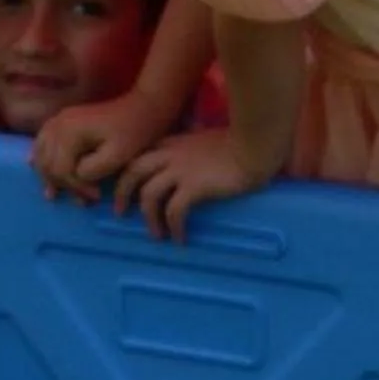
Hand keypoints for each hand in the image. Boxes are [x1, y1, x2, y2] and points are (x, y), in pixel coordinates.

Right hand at [31, 91, 174, 202]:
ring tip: (57, 193)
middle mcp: (58, 123)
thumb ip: (93, 169)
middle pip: (48, 163)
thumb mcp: (118, 155)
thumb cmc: (134, 132)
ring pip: (40, 154)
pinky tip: (38, 168)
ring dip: (48, 175)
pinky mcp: (62, 119)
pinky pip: (42, 142)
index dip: (76, 188)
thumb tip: (77, 176)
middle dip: (64, 185)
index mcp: (70, 132)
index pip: (61, 170)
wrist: (143, 107)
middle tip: (83, 200)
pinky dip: (40, 157)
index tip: (97, 198)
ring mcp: (58, 119)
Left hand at [113, 129, 270, 241]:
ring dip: (148, 218)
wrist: (257, 146)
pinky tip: (180, 239)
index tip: (125, 190)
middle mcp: (171, 154)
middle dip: (121, 193)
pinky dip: (173, 227)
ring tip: (156, 235)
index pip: (139, 154)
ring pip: (148, 195)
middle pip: (132, 171)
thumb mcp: (206, 140)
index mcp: (172, 143)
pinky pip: (174, 211)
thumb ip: (190, 149)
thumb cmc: (240, 143)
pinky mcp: (195, 186)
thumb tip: (187, 164)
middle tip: (120, 213)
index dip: (127, 172)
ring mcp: (181, 170)